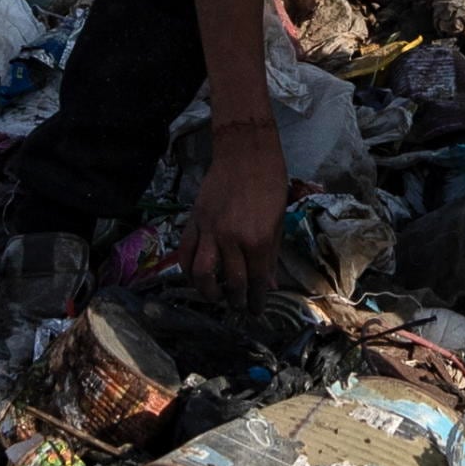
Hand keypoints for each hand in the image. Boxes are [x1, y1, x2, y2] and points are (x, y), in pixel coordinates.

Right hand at [193, 121, 287, 296]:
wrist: (245, 154)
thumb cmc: (270, 185)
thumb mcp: (278, 221)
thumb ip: (271, 255)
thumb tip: (267, 284)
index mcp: (258, 241)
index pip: (256, 281)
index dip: (256, 300)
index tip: (256, 310)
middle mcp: (232, 240)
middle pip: (231, 282)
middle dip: (236, 300)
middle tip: (238, 306)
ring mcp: (210, 231)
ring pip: (201, 273)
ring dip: (208, 292)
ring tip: (216, 297)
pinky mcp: (195, 222)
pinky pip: (186, 253)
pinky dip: (188, 270)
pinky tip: (196, 277)